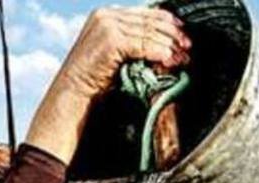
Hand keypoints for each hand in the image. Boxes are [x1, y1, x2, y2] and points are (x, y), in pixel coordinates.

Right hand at [60, 7, 191, 98]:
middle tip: (187, 47)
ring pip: (149, 32)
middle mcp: (106, 16)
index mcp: (106, 15)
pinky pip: (143, 44)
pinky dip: (159, 52)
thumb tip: (161, 44)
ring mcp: (107, 25)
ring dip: (169, 46)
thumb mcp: (114, 55)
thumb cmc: (91, 81)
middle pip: (150, 20)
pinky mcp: (110, 39)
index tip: (182, 35)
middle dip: (172, 34)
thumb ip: (131, 43)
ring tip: (181, 57)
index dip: (167, 22)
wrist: (71, 94)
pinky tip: (169, 60)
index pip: (145, 13)